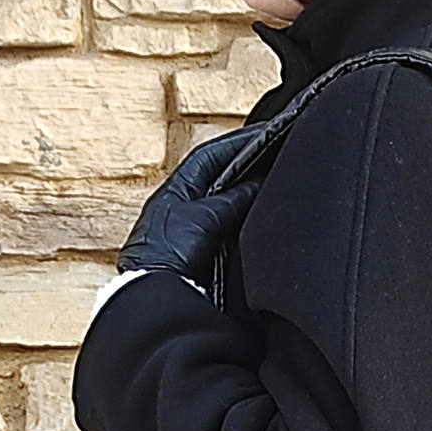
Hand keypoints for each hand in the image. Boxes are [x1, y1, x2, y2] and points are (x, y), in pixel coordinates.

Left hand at [118, 128, 263, 286]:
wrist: (157, 298)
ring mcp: (190, 231)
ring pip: (224, 202)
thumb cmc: (166, 255)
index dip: (238, 142)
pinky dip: (243, 219)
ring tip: (273, 181)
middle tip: (274, 154)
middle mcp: (181, 207)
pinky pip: (226, 227)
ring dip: (246, 193)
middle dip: (245, 166)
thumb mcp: (204, 219)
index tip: (265, 132)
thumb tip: (258, 184)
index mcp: (175, 190)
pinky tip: (259, 219)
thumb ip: (233, 199)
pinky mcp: (199, 254)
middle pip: (219, 177)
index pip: (210, 156)